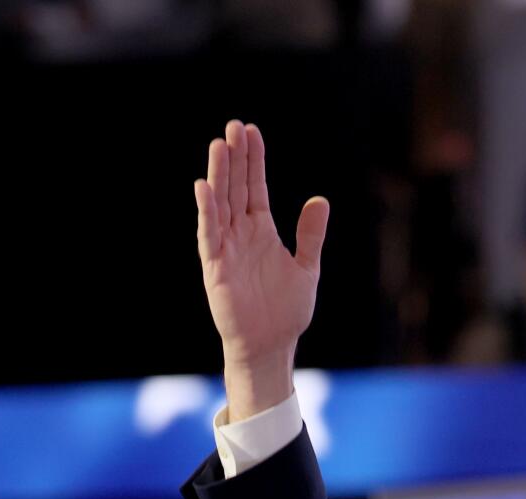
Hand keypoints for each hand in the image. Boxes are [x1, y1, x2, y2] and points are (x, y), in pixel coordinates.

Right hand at [194, 120, 328, 416]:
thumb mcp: (307, 267)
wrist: (272, 345)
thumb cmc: (286, 310)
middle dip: (235, 158)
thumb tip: (320, 200)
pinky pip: (209, 234)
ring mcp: (226, 248)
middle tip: (234, 126)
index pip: (255, 187)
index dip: (254, 161)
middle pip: (235, 188)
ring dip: (219, 175)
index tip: (252, 131)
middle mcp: (240, 234)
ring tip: (219, 145)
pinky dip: (207, 211)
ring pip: (220, 204)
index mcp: (262, 231)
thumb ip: (310, 235)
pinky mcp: (216, 267)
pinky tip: (205, 187)